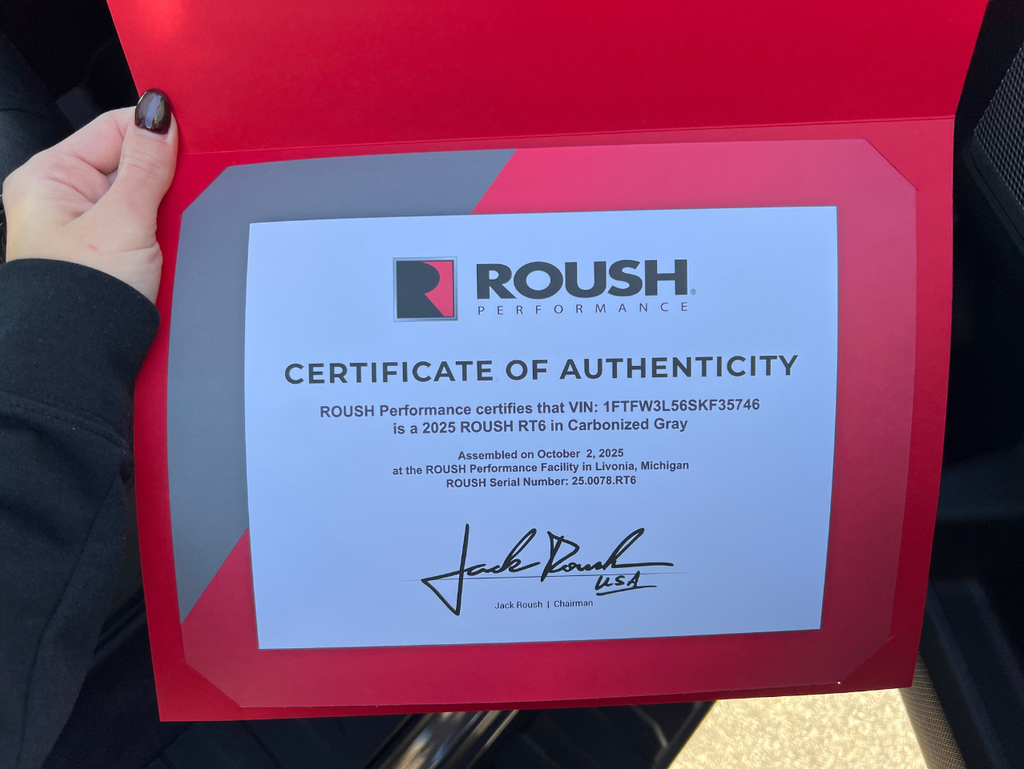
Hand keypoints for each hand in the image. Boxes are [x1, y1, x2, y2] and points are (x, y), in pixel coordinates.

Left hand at [2, 89, 176, 302]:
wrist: (79, 359)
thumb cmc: (79, 296)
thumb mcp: (123, 219)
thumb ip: (145, 165)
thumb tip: (158, 113)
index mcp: (50, 176)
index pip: (113, 127)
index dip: (154, 130)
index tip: (193, 136)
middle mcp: (65, 197)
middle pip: (131, 162)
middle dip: (165, 174)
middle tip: (184, 191)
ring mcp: (88, 226)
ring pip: (145, 195)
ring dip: (168, 205)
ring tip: (173, 225)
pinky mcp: (112, 252)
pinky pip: (148, 225)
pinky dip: (166, 230)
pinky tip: (174, 241)